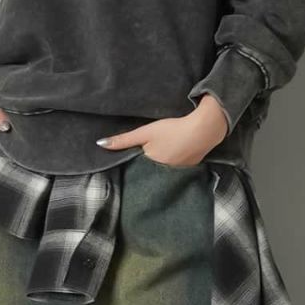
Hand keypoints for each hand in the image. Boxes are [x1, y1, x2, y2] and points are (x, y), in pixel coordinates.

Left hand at [98, 94, 228, 165]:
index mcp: (151, 167)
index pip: (136, 171)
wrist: (204, 130)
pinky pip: (176, 170)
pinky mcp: (190, 168)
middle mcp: (164, 175)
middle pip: (150, 173)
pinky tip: (173, 156)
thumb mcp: (145, 133)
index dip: (132, 166)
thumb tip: (100, 144)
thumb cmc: (173, 130)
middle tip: (143, 158)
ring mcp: (178, 173)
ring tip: (157, 157)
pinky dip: (172, 165)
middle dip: (145, 169)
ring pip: (163, 172)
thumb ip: (123, 140)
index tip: (126, 163)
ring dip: (159, 168)